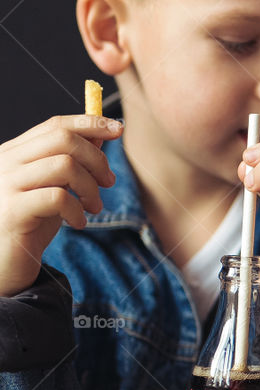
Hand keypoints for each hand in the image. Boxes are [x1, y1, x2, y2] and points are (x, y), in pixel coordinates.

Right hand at [0, 114, 121, 297]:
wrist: (1, 266)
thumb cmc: (28, 225)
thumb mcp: (52, 188)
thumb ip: (70, 162)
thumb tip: (101, 135)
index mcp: (13, 153)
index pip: (54, 125)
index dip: (89, 123)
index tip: (118, 128)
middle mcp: (5, 163)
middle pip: (62, 139)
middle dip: (96, 158)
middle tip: (108, 182)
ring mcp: (5, 186)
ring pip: (65, 165)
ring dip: (90, 187)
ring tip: (94, 207)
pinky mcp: (12, 212)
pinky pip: (58, 198)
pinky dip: (77, 210)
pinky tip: (78, 223)